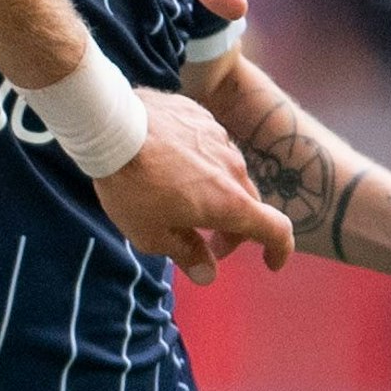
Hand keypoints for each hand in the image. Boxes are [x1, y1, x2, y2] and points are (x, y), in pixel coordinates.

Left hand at [94, 89, 292, 284]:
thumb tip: (208, 274)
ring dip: (216, 192)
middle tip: (207, 242)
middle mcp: (233, 168)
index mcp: (230, 202)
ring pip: (228, 172)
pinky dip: (201, 162)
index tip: (269, 263)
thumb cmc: (131, 186)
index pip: (277, 229)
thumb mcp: (152, 235)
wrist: (111, 125)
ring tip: (184, 200)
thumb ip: (187, 254)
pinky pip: (209, 145)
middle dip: (234, 229)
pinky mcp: (199, 115)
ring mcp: (218, 137)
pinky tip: (171, 165)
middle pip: (248, 204)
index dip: (279, 250)